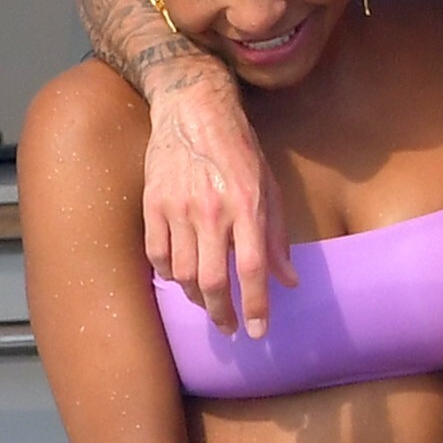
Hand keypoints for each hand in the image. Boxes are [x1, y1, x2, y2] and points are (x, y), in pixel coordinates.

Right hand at [143, 63, 294, 337]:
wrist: (194, 110)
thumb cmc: (239, 150)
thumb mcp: (269, 188)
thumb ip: (277, 237)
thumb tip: (289, 281)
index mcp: (247, 206)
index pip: (253, 270)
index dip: (256, 306)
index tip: (258, 332)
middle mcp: (212, 211)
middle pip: (213, 281)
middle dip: (222, 314)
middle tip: (229, 328)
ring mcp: (177, 209)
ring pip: (183, 274)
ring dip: (196, 298)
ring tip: (208, 303)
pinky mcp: (153, 204)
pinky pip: (158, 255)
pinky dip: (169, 275)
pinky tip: (181, 278)